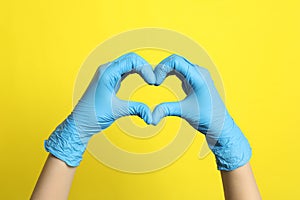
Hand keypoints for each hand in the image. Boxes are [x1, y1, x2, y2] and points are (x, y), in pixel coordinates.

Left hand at [44, 53, 154, 166]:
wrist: (80, 123)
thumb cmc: (92, 115)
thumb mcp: (117, 111)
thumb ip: (136, 109)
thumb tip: (151, 115)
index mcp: (107, 73)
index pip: (131, 60)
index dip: (145, 68)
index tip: (153, 81)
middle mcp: (106, 70)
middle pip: (131, 59)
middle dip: (145, 67)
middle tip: (154, 80)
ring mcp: (107, 75)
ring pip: (128, 64)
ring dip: (141, 69)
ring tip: (150, 78)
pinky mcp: (109, 81)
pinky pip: (125, 71)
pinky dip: (135, 73)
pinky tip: (142, 78)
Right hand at [152, 54, 251, 170]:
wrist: (220, 125)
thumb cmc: (207, 118)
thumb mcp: (184, 112)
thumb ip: (166, 110)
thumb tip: (150, 117)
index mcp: (198, 76)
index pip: (176, 61)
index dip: (162, 68)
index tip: (155, 82)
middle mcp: (199, 72)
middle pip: (176, 60)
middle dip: (162, 68)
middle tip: (153, 81)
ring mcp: (198, 76)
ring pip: (178, 64)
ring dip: (166, 70)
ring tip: (157, 81)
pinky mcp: (196, 81)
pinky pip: (181, 71)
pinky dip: (170, 73)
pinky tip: (163, 80)